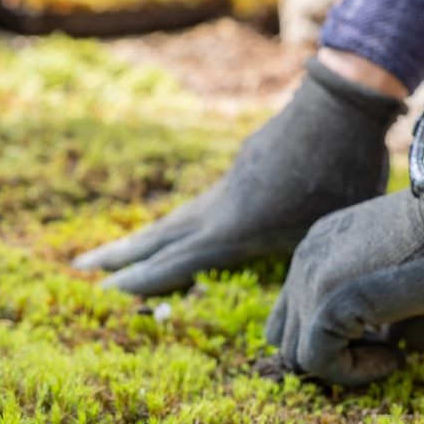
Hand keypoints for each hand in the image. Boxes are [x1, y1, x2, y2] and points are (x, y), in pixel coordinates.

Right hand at [73, 59, 404, 295]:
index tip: (103, 291)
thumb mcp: (325, 237)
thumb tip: (308, 319)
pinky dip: (179, 221)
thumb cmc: (342, 175)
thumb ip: (307, 277)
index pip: (175, 261)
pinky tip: (187, 225)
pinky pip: (202, 204)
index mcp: (233, 229)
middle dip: (120, 255)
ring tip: (123, 249)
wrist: (342, 104)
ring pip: (178, 217)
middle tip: (80, 266)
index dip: (140, 280)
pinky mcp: (243, 167)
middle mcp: (219, 206)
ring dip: (147, 237)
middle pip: (159, 236)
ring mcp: (229, 183)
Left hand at [264, 191, 423, 386]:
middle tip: (387, 346)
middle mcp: (305, 261)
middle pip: (288, 335)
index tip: (386, 336)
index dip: (334, 337)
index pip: (296, 312)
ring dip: (344, 365)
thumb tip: (405, 349)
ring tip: (392, 350)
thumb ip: (391, 316)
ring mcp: (310, 279)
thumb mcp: (405, 280)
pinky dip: (353, 372)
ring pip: (297, 354)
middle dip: (335, 354)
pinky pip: (318, 360)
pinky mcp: (328, 302)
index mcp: (319, 250)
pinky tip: (395, 358)